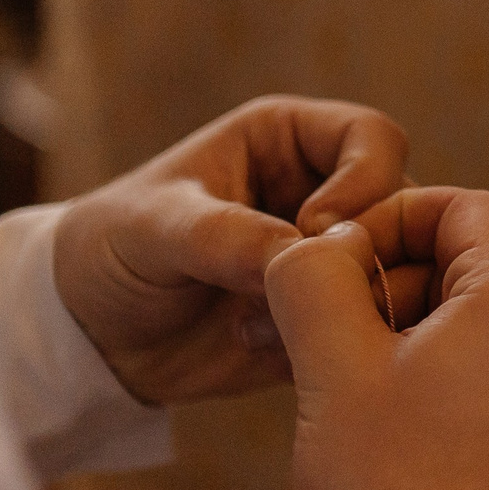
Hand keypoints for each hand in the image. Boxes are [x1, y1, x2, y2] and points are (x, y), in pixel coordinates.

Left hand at [52, 97, 410, 405]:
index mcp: (286, 140)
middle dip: (366, 252)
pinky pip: (369, 327)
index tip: (315, 228)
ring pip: (398, 271)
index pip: (373, 139)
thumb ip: (227, 233)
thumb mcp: (155, 228)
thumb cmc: (108, 252)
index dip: (363, 180)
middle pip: (403, 208)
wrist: (85, 339)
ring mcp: (329, 259)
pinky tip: (265, 350)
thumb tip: (310, 252)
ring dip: (351, 302)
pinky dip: (334, 343)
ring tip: (278, 326)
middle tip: (311, 291)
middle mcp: (321, 193)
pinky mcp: (326, 317)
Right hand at [266, 186, 488, 489]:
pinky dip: (429, 378)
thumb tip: (316, 246)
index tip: (328, 263)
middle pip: (467, 265)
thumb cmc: (392, 485)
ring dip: (397, 334)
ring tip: (329, 381)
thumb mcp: (334, 364)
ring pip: (471, 325)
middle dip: (383, 282)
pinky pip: (487, 377)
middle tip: (311, 328)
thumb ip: (315, 278)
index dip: (387, 218)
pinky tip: (371, 422)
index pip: (463, 207)